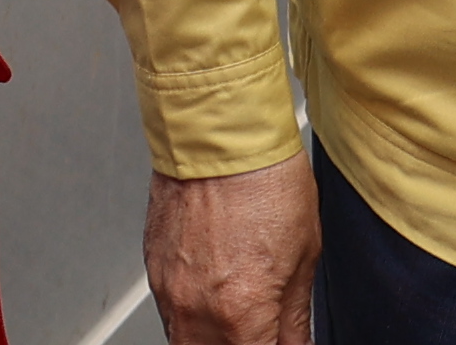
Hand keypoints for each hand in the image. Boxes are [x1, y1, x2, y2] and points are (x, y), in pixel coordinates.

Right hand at [145, 153, 319, 344]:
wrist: (220, 132)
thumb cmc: (265, 179)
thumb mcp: (304, 257)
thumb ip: (295, 321)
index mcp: (240, 312)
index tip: (280, 343)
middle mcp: (196, 309)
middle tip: (260, 332)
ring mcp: (168, 291)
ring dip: (213, 341)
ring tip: (238, 318)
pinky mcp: (152, 271)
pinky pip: (170, 314)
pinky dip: (192, 317)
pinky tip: (214, 296)